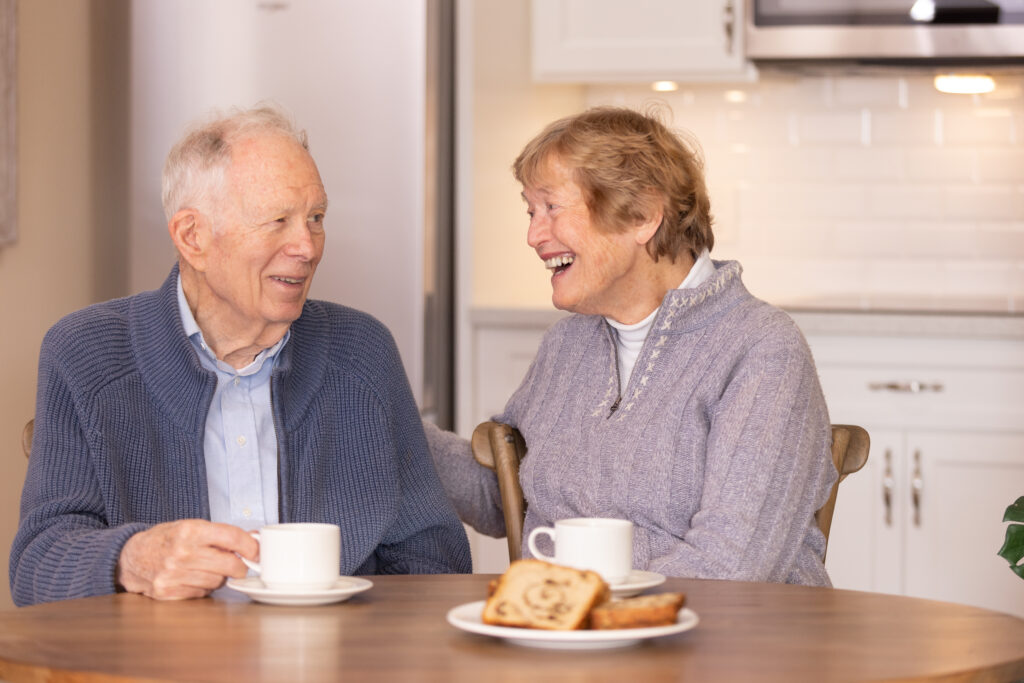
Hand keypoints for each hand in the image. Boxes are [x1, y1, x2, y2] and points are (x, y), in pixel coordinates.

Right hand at [116, 520, 257, 599]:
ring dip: (219, 577)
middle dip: (240, 566)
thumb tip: (254, 539)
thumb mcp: (190, 526)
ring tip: (206, 568)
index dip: (250, 546)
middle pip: (230, 564)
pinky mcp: (169, 592)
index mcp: (190, 531)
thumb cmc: (164, 539)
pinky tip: (193, 578)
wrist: (131, 557)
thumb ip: (220, 534)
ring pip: (218, 581)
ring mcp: (174, 574)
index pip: (232, 537)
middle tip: (238, 564)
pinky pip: (202, 593)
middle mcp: (182, 553)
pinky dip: (203, 587)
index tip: (257, 551)